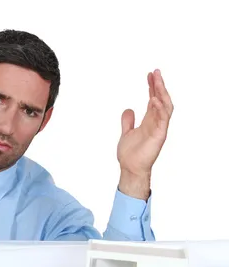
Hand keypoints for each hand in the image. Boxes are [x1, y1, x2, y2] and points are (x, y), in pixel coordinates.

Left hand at [117, 69, 172, 198]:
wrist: (130, 168)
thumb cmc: (130, 153)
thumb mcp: (126, 132)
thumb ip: (128, 121)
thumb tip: (128, 109)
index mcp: (149, 120)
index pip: (154, 99)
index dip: (152, 87)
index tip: (150, 74)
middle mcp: (156, 122)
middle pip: (161, 99)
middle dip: (159, 85)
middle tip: (156, 72)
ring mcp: (159, 128)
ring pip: (165, 107)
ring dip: (161, 93)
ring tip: (157, 81)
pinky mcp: (159, 136)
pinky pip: (163, 120)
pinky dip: (160, 109)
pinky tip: (154, 99)